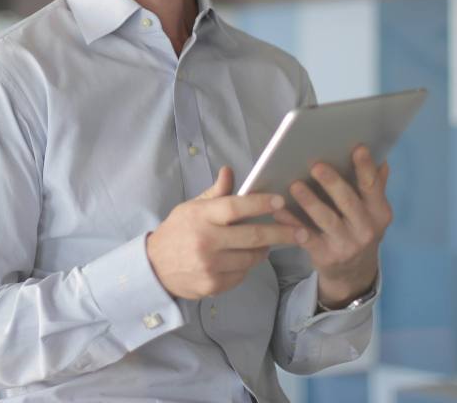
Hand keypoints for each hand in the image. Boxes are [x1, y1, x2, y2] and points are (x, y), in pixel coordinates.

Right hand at [146, 166, 299, 299]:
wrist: (154, 267)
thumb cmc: (177, 232)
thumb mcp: (191, 208)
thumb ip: (215, 193)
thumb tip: (229, 171)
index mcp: (201, 217)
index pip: (236, 207)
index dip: (261, 204)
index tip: (281, 202)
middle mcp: (206, 241)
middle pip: (253, 236)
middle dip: (283, 233)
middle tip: (303, 231)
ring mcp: (210, 266)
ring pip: (252, 258)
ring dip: (264, 250)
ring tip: (266, 243)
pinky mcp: (213, 286)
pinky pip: (242, 275)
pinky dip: (247, 266)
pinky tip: (242, 259)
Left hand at [273, 145, 391, 306]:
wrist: (353, 273)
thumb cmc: (358, 230)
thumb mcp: (372, 212)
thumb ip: (375, 186)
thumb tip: (381, 160)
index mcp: (379, 212)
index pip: (373, 186)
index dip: (365, 167)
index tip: (357, 147)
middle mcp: (366, 229)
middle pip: (348, 201)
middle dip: (332, 183)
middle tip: (316, 166)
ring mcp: (347, 244)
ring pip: (327, 219)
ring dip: (310, 201)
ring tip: (294, 185)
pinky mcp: (326, 256)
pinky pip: (306, 237)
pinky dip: (292, 223)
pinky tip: (279, 211)